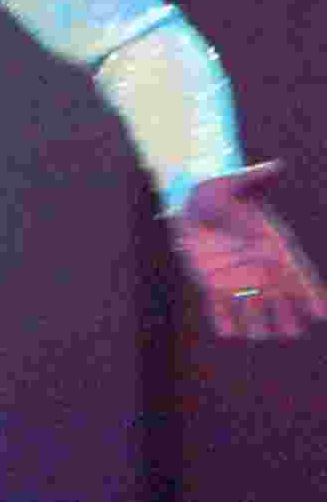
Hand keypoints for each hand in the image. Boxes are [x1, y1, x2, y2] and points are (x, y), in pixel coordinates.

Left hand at [168, 162, 326, 338]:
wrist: (188, 199)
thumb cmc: (217, 189)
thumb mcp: (234, 183)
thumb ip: (255, 178)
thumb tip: (275, 167)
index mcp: (271, 244)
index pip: (297, 273)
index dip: (310, 293)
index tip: (321, 314)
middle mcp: (258, 266)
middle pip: (280, 298)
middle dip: (287, 315)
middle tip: (292, 331)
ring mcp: (236, 277)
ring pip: (252, 308)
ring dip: (256, 322)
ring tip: (259, 333)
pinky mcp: (212, 283)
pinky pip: (220, 307)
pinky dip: (223, 319)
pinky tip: (227, 331)